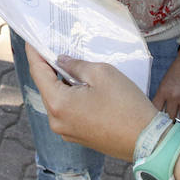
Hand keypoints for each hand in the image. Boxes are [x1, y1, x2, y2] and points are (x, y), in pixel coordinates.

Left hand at [23, 43, 157, 161]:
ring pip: (58, 100)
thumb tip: (61, 61)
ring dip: (63, 84)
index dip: (34, 53)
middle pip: (47, 87)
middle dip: (50, 68)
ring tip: (73, 65)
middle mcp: (56, 121)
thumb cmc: (126, 104)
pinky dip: (72, 98)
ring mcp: (66, 132)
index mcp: (58, 104)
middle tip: (56, 48)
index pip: (38, 72)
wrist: (147, 140)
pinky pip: (68, 112)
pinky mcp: (78, 137)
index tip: (31, 39)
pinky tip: (83, 87)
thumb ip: (76, 64)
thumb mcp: (101, 73)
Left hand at [152, 53, 179, 121]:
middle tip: (174, 120)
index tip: (160, 120)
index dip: (157, 117)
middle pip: (170, 116)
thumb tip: (161, 113)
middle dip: (172, 118)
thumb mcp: (167, 81)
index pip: (156, 109)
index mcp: (163, 90)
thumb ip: (164, 96)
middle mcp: (174, 96)